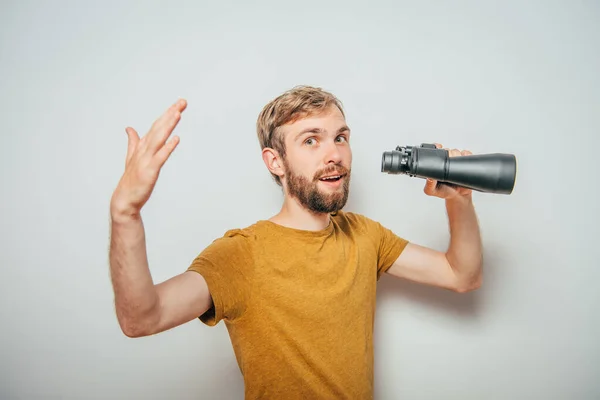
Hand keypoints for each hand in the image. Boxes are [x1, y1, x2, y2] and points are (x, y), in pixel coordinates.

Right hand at [111, 99, 186, 217]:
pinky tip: (176, 139)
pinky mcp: (149, 171)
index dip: (167, 114)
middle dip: (171, 114)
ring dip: (168, 125)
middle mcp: (144, 150)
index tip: (179, 104)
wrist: (124, 199)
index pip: (157, 125)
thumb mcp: (132, 158)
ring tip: (177, 113)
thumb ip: (133, 142)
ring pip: (159, 138)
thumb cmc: (131, 179)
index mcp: (142, 146)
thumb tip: (129, 128)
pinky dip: (167, 147)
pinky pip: (160, 157)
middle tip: (183, 102)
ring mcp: (146, 159)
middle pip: (159, 128)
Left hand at [423, 143, 472, 199]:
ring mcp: (455, 160)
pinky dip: (466, 155)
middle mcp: (445, 160)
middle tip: (449, 162)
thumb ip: (429, 185)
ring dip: (457, 155)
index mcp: (435, 164)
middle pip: (447, 150)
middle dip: (449, 154)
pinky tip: (464, 162)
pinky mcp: (465, 161)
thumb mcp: (432, 191)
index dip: (436, 147)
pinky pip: (467, 153)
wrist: (458, 196)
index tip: (439, 148)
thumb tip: (429, 177)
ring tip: (456, 165)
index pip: (435, 151)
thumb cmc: (444, 191)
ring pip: (457, 151)